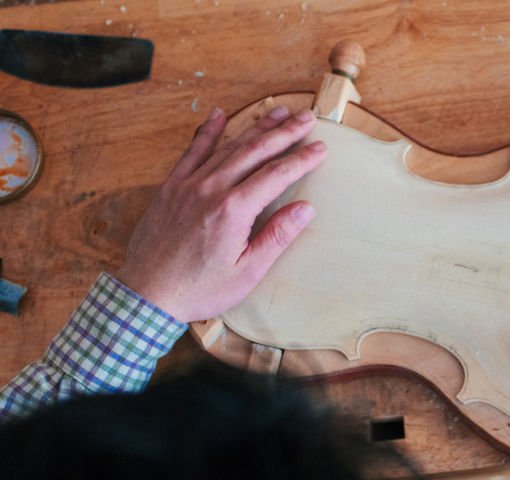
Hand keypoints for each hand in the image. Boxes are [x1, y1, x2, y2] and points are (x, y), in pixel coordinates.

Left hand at [117, 106, 326, 321]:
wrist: (147, 295)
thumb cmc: (199, 289)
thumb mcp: (247, 271)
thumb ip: (276, 236)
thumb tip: (305, 209)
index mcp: (233, 211)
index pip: (276, 174)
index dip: (301, 159)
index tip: (320, 148)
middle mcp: (210, 189)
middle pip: (254, 150)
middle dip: (284, 132)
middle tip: (306, 117)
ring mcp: (188, 185)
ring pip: (227, 146)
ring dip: (255, 127)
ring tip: (277, 112)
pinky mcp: (171, 188)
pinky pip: (192, 152)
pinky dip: (207, 132)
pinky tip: (218, 115)